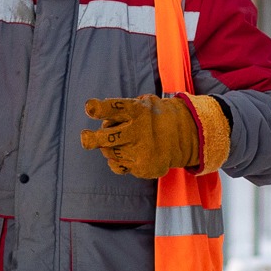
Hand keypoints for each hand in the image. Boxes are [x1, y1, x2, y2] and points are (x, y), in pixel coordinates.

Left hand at [81, 94, 228, 178]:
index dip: (99, 108)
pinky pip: (117, 166)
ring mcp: (141, 150)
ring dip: (108, 148)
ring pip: (109, 152)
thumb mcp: (143, 103)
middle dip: (92, 139)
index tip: (89, 109)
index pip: (115, 108)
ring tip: (121, 142)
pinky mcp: (143, 167)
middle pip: (108, 137)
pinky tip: (124, 155)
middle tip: (85, 138)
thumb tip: (100, 122)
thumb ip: (121, 110)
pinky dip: (116, 161)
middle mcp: (138, 131)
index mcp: (137, 109)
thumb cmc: (154, 117)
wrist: (185, 134)